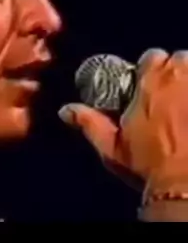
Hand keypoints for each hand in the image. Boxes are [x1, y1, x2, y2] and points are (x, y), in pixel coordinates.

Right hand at [59, 48, 187, 217]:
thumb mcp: (112, 146)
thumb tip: (66, 111)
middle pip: (182, 58)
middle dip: (177, 72)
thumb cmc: (150, 166)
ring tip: (186, 101)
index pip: (153, 56)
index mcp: (152, 84)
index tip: (150, 82)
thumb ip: (89, 123)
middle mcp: (181, 80)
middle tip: (173, 93)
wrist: (185, 186)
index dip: (151, 68)